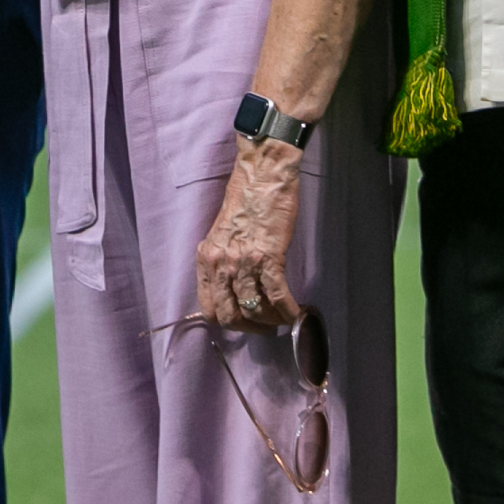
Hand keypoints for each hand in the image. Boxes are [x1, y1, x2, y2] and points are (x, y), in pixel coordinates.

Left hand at [195, 137, 307, 329]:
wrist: (263, 175)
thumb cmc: (246, 199)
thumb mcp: (224, 234)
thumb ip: (224, 260)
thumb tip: (237, 287)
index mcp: (206, 258)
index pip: (208, 308)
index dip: (228, 321)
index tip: (244, 321)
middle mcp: (220, 263)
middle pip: (229, 316)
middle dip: (249, 328)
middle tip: (266, 326)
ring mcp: (243, 261)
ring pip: (253, 310)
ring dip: (271, 321)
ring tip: (283, 319)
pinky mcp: (268, 256)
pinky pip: (276, 295)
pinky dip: (288, 311)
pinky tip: (296, 314)